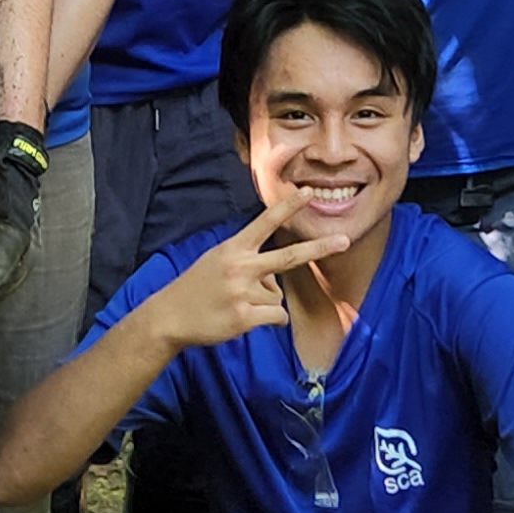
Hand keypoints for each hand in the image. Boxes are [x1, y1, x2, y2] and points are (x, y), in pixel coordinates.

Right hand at [159, 193, 353, 346]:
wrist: (169, 316)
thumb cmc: (196, 287)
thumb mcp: (216, 261)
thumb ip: (248, 263)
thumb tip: (276, 280)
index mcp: (233, 248)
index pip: (265, 223)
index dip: (288, 207)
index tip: (308, 192)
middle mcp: (240, 267)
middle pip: (288, 257)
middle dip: (318, 249)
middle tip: (344, 241)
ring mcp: (242, 293)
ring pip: (278, 296)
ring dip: (266, 303)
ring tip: (238, 304)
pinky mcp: (244, 317)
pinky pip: (277, 317)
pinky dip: (270, 320)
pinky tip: (246, 319)